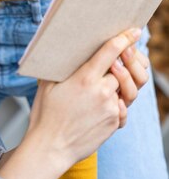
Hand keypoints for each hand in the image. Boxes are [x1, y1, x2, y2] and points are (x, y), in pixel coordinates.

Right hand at [0, 29, 145, 178]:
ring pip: (124, 89)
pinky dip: (115, 104)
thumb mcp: (46, 83)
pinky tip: (100, 107)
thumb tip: (63, 50)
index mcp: (84, 78)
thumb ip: (62, 66)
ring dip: (118, 85)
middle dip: (119, 65)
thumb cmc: (45, 114)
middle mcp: (102, 92)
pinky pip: (122, 107)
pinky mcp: (114, 122)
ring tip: (104, 87)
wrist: (50, 147)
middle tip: (114, 63)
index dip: (125, 38)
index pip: (111, 51)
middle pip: (122, 69)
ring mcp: (110, 108)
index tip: (134, 31)